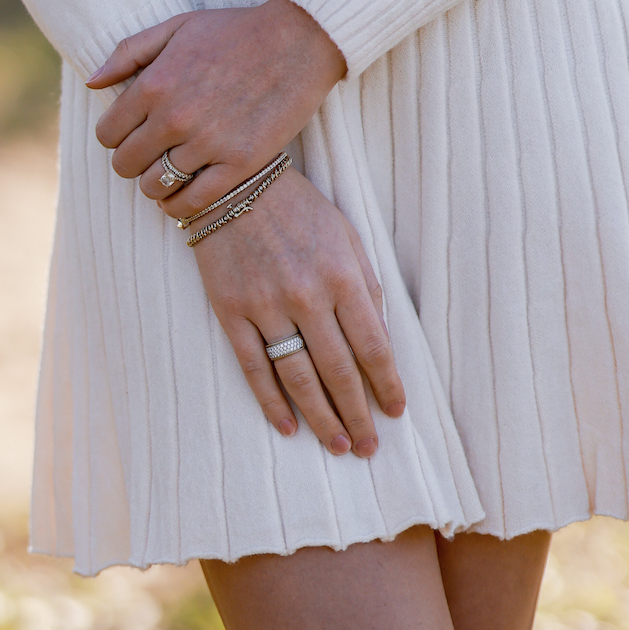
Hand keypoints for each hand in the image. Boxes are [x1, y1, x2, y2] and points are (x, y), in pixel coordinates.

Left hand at [88, 0, 345, 218]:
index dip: (115, 135)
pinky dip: (180, 205)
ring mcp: (208, 143)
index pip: (107, 133)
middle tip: (150, 153)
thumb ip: (129, 53)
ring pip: (155, 187)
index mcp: (155, 83)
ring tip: (170, 170)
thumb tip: (93, 84)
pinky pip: (192, 203)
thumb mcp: (177, 26)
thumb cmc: (235, 30)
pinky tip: (185, 191)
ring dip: (156, 182)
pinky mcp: (240, 164)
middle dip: (132, 160)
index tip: (131, 132)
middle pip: (125, 164)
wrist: (299, 39)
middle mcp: (175, 117)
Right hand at [191, 167, 404, 456]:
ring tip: (340, 447)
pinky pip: (255, 368)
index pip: (373, 346)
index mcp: (342, 274)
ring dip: (322, 418)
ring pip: (299, 378)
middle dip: (358, 414)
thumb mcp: (345, 236)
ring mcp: (266, 305)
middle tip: (369, 446)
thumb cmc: (300, 210)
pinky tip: (289, 426)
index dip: (387, 384)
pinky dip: (272, 402)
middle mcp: (306, 294)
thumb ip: (366, 287)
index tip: (397, 412)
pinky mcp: (232, 311)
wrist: (233, 182)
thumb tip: (382, 342)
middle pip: (339, 371)